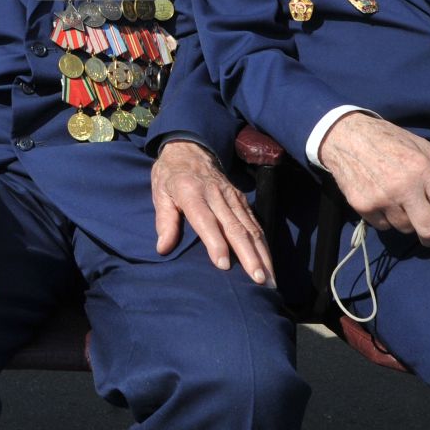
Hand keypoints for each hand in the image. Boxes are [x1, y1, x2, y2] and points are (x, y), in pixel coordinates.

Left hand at [151, 140, 271, 283]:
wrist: (190, 149)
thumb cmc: (171, 176)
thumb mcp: (160, 194)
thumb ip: (164, 221)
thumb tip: (163, 248)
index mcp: (191, 192)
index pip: (206, 220)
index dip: (215, 243)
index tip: (224, 265)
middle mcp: (216, 195)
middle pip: (234, 227)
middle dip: (249, 255)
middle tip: (258, 280)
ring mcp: (232, 196)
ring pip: (250, 227)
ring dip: (262, 253)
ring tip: (269, 279)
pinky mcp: (241, 199)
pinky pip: (254, 223)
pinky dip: (263, 244)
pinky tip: (269, 262)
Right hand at [317, 112, 429, 246]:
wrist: (344, 137)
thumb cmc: (387, 139)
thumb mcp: (422, 145)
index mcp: (422, 169)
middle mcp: (403, 187)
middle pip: (429, 230)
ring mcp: (381, 199)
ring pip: (405, 229)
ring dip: (409, 222)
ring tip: (402, 204)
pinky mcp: (363, 206)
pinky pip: (384, 226)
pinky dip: (388, 219)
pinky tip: (384, 202)